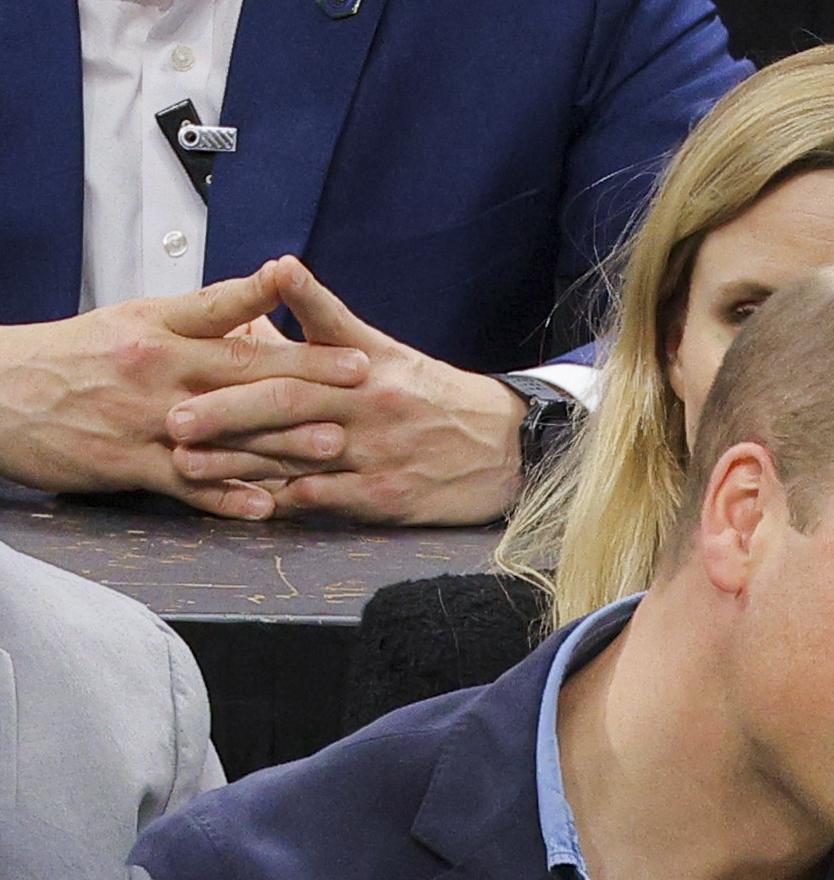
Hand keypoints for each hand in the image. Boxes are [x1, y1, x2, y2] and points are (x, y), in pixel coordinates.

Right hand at [0, 262, 368, 517]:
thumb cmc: (75, 355)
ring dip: (282, 440)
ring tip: (334, 445)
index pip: (229, 316)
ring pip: (225, 431)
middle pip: (242, 373)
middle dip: (308, 377)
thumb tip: (259, 303)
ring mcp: (145, 419)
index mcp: (158, 329)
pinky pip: (186, 484)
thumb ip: (197, 318)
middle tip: (362, 381)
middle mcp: (157, 369)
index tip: (338, 324)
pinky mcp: (127, 463)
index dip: (285, 317)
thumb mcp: (132, 321)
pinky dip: (227, 497)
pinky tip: (267, 507)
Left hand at [167, 257, 525, 524]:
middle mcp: (369, 408)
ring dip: (240, 466)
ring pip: (300, 460)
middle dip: (226, 417)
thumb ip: (325, 316)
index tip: (187, 368)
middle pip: (289, 410)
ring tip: (189, 470)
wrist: (509, 444)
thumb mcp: (383, 348)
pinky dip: (288, 504)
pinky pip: (330, 502)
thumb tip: (279, 269)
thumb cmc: (434, 394)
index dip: (239, 368)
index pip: (295, 363)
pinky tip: (249, 505)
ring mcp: (379, 456)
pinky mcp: (390, 498)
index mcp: (364, 368)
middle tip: (174, 423)